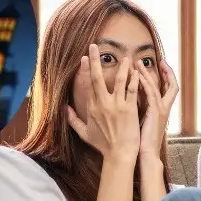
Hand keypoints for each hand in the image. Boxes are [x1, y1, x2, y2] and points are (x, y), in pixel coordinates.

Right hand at [65, 47, 139, 163]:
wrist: (119, 154)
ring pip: (117, 80)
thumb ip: (73, 120)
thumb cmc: (103, 145)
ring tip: (124, 57)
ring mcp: (116, 106)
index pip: (87, 84)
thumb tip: (64, 108)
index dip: (85, 70)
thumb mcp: (84, 133)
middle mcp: (102, 104)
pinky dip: (133, 79)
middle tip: (94, 46)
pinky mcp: (129, 109)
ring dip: (120, 67)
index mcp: (92, 108)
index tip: (85, 58)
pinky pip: (131, 90)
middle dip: (95, 60)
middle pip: (97, 78)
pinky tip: (136, 71)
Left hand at [137, 60, 179, 160]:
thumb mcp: (145, 122)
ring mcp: (161, 110)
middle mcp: (165, 108)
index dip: (168, 77)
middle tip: (160, 60)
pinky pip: (150, 93)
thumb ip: (143, 109)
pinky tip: (137, 75)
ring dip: (149, 73)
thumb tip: (136, 100)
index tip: (161, 66)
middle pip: (172, 85)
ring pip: (158, 86)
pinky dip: (144, 82)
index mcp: (163, 110)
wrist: (146, 153)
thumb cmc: (143, 141)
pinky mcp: (155, 112)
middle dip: (167, 72)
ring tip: (139, 63)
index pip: (170, 89)